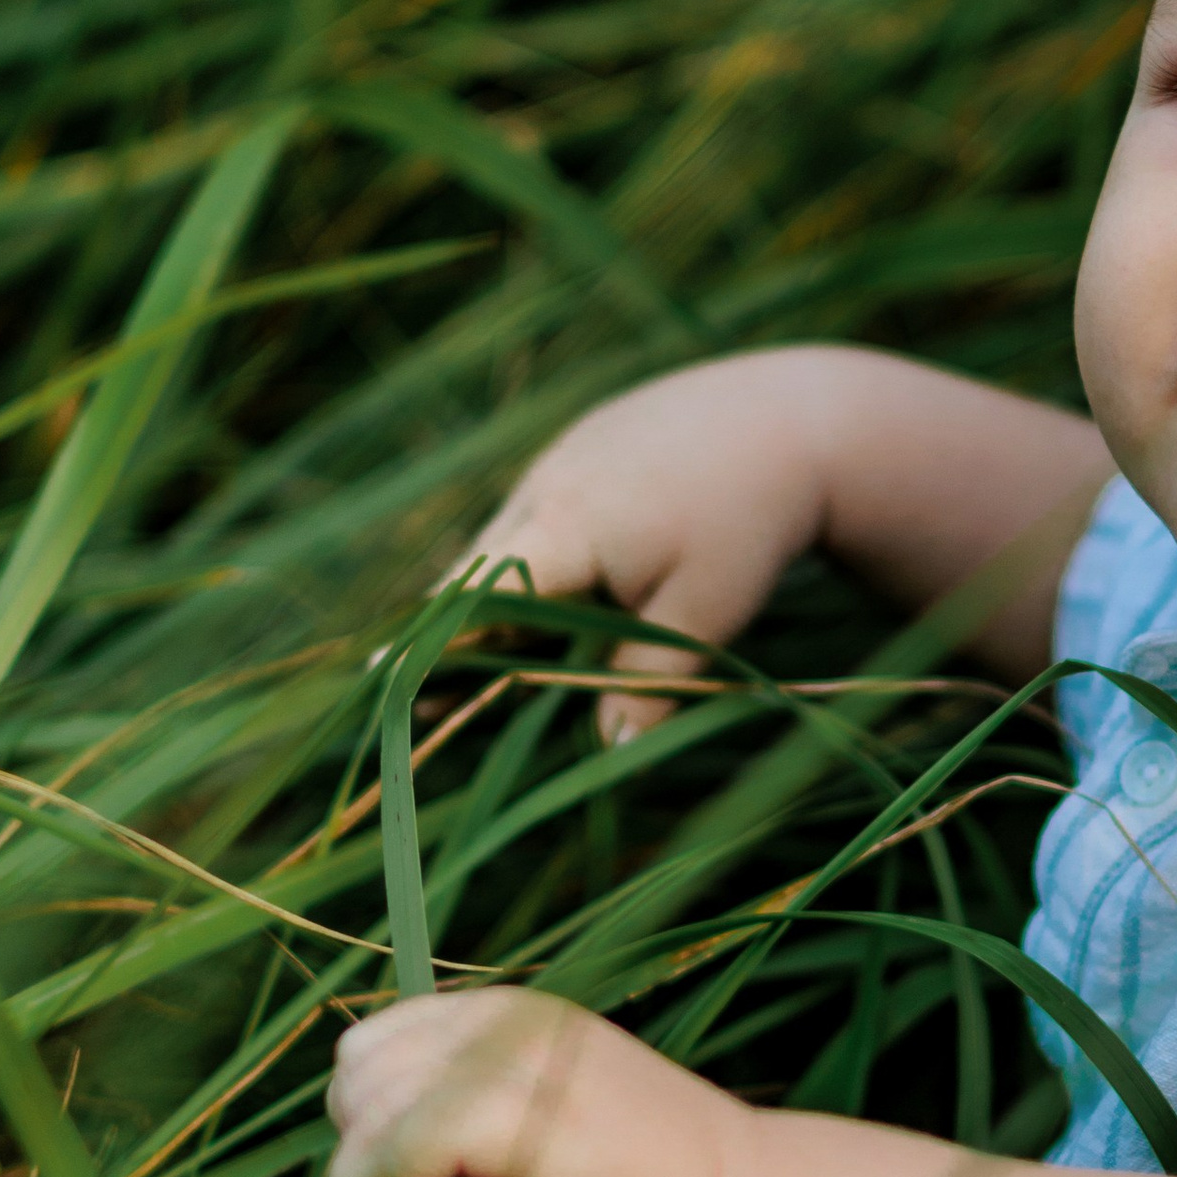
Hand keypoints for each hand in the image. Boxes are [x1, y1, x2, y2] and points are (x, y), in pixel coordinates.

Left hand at [326, 989, 726, 1176]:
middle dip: (358, 1147)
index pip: (379, 1043)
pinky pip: (404, 1143)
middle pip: (360, 1066)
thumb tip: (369, 1166)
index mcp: (513, 1015)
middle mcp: (508, 1022)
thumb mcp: (536, 1139)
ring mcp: (514, 1061)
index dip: (367, 1119)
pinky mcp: (520, 1115)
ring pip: (371, 1102)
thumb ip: (461, 1134)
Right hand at [452, 359, 825, 743]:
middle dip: (450, 629)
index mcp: (565, 528)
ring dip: (496, 593)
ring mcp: (564, 456)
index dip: (427, 644)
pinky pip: (539, 510)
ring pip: (508, 538)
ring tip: (492, 653)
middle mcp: (547, 485)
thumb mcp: (706, 614)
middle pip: (475, 569)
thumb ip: (647, 685)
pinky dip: (534, 555)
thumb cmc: (752, 521)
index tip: (378, 685)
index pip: (471, 597)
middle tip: (422, 690)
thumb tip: (606, 758)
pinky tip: (559, 590)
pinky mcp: (587, 442)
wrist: (798, 418)